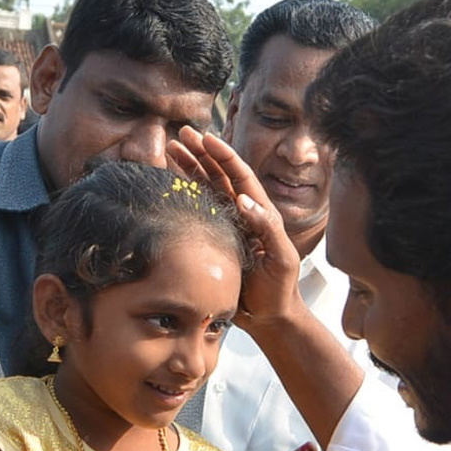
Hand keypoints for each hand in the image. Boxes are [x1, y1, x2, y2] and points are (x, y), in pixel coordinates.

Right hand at [169, 127, 302, 330]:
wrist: (269, 317)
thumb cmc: (280, 290)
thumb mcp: (281, 259)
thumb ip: (267, 229)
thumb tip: (244, 200)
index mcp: (261, 213)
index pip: (240, 176)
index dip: (224, 155)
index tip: (206, 138)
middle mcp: (243, 214)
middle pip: (220, 175)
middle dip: (202, 153)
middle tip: (182, 133)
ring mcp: (228, 226)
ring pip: (206, 188)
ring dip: (190, 167)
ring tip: (171, 149)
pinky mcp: (215, 239)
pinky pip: (199, 211)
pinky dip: (185, 194)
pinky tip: (169, 183)